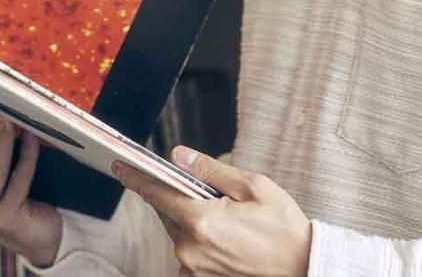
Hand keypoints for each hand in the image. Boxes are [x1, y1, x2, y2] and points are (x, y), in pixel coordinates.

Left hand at [114, 146, 310, 276]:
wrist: (302, 265)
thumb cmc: (281, 224)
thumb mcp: (252, 186)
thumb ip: (211, 171)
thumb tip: (178, 155)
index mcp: (202, 222)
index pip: (159, 194)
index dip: (137, 178)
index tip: (120, 167)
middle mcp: (190, 250)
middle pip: (168, 213)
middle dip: (177, 195)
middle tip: (206, 188)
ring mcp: (194, 270)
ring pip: (178, 232)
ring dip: (190, 217)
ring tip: (224, 213)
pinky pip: (188, 251)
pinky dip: (198, 237)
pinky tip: (224, 233)